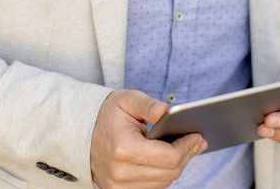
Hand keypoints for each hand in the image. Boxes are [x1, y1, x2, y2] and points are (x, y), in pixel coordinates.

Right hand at [91, 89, 206, 187]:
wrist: (81, 131)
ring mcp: (118, 186)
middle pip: (170, 172)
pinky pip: (152, 188)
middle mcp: (121, 173)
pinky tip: (168, 160)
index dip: (188, 146)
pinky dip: (163, 175)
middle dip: (187, 155)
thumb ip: (147, 105)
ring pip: (163, 183)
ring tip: (185, 149)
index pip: (169, 157)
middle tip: (198, 141)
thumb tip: (165, 111)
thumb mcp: (126, 99)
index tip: (198, 135)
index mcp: (124, 149)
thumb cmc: (107, 114)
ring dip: (177, 167)